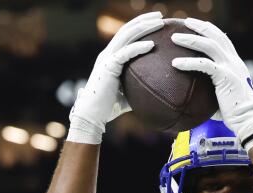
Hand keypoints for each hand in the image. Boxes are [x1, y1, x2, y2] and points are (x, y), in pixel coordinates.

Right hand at [68, 11, 164, 143]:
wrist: (91, 116)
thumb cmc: (108, 108)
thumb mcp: (128, 94)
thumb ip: (139, 87)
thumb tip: (158, 91)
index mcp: (112, 57)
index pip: (127, 35)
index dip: (140, 26)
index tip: (157, 22)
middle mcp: (108, 54)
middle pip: (127, 29)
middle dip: (144, 20)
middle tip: (161, 16)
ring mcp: (107, 58)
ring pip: (126, 35)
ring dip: (143, 27)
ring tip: (159, 22)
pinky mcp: (108, 67)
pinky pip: (125, 53)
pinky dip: (138, 47)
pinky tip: (151, 45)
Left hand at [170, 19, 252, 148]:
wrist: (247, 121)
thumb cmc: (233, 114)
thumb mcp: (222, 96)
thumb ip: (211, 88)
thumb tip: (191, 93)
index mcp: (235, 63)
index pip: (222, 39)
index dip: (209, 30)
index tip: (195, 25)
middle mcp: (234, 61)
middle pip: (216, 36)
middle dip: (200, 26)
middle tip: (184, 22)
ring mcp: (231, 67)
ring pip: (209, 45)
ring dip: (190, 39)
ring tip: (174, 38)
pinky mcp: (226, 76)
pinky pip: (204, 65)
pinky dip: (188, 62)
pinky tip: (174, 63)